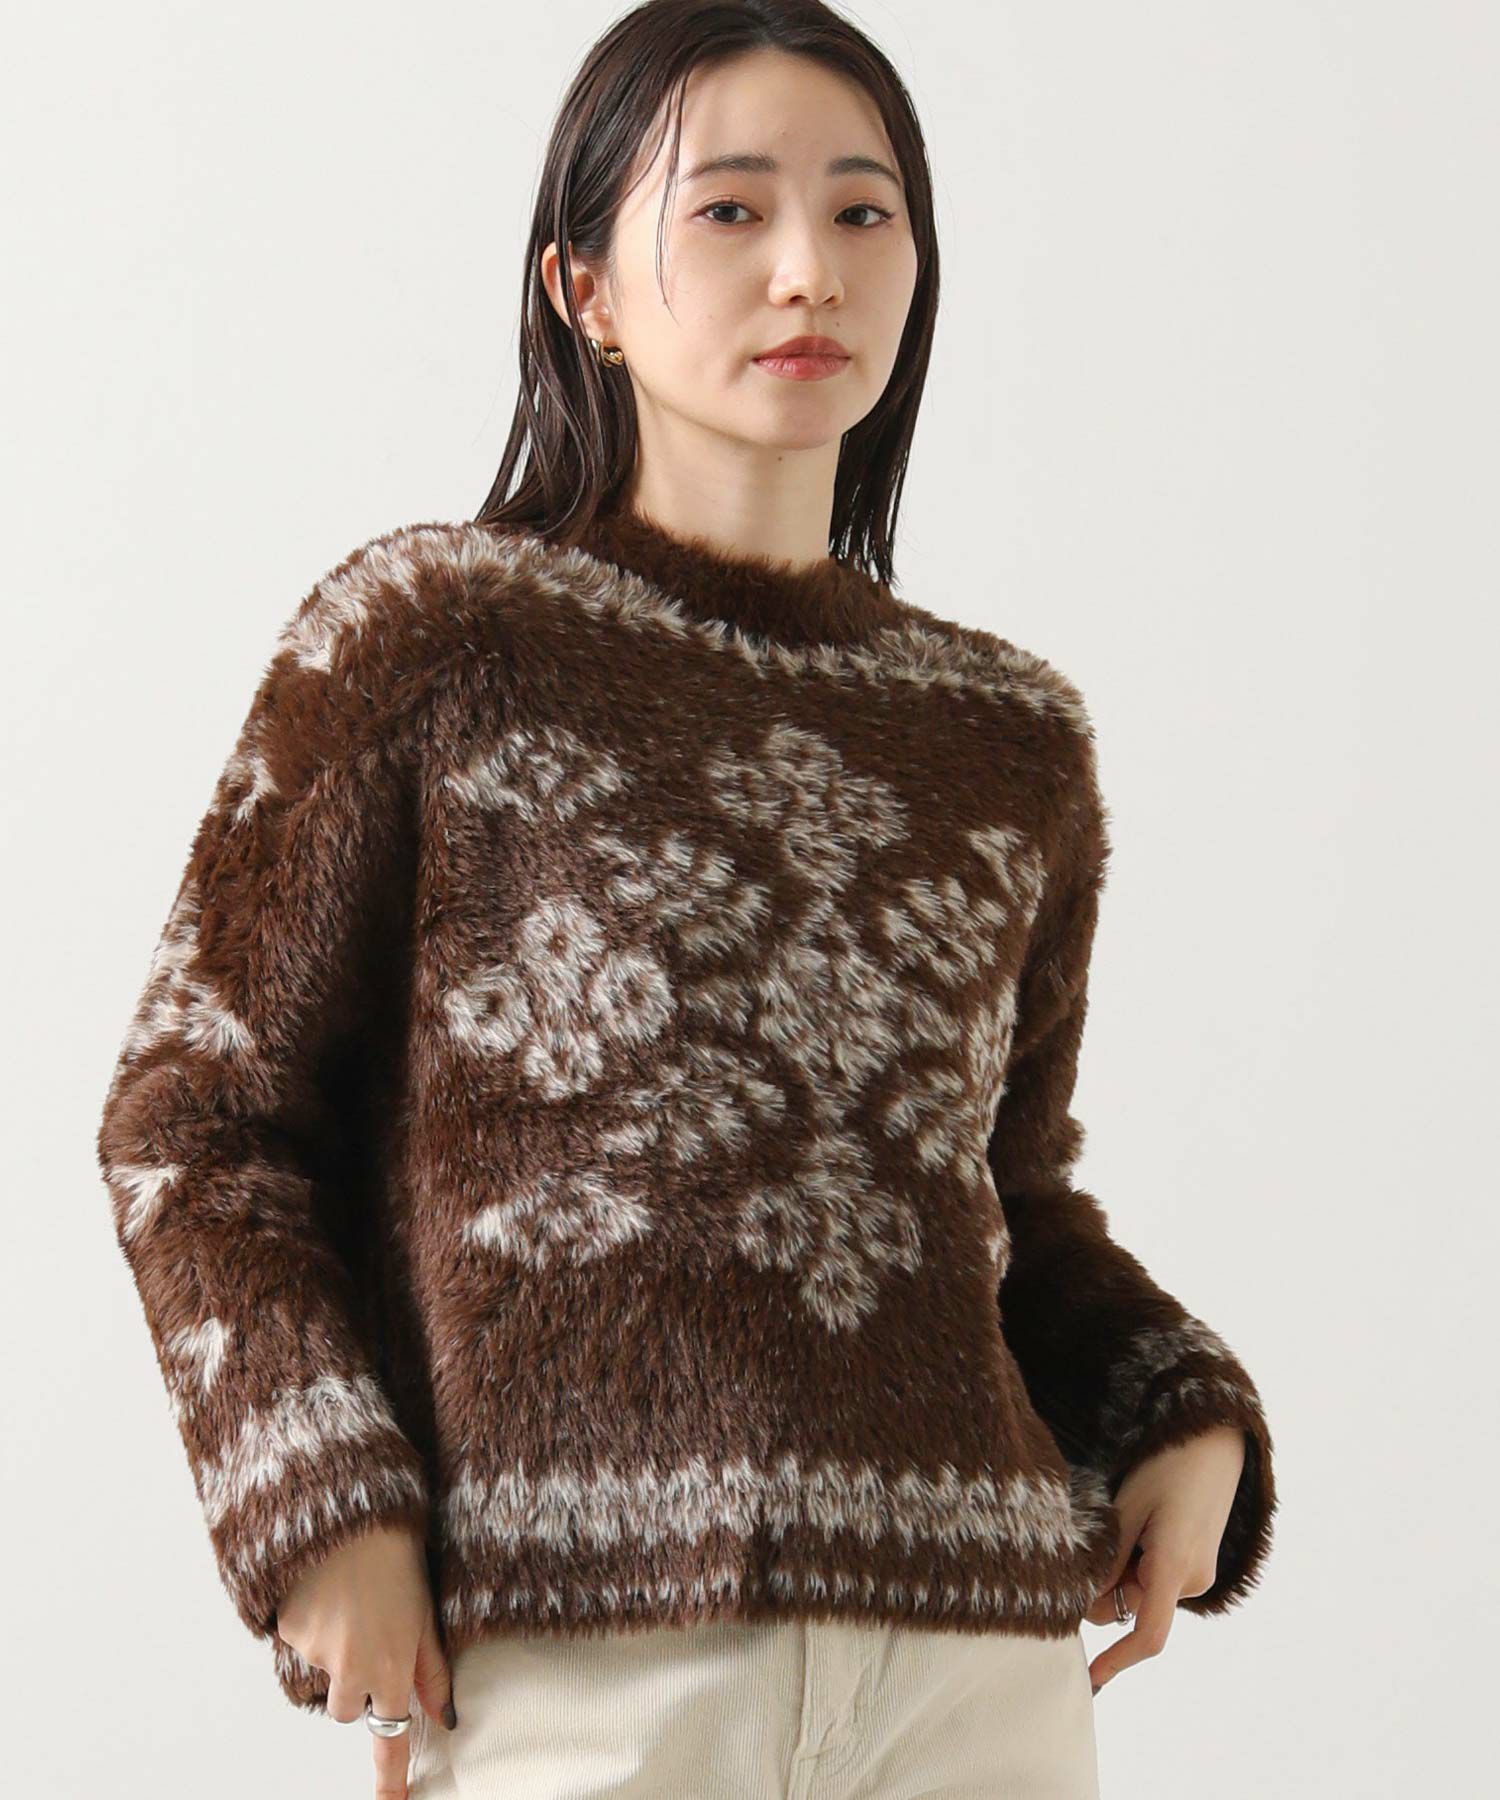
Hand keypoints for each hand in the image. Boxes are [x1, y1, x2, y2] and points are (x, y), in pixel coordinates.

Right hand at [274, 1523, 456, 1798]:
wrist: (348, 1511)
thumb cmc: (397, 1554)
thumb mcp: (426, 1610)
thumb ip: (432, 1669)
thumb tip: (446, 1717)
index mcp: (392, 1664)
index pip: (390, 1737)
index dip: (390, 1777)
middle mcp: (352, 1669)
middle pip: (345, 1708)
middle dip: (353, 1685)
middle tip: (366, 1632)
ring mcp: (316, 1652)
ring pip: (321, 1669)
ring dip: (332, 1646)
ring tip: (349, 1596)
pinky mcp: (287, 1631)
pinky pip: (297, 1640)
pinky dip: (310, 1620)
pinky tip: (325, 1586)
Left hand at [1084, 1423, 1245, 1693]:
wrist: (1213, 1443)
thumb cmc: (1166, 1468)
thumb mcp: (1127, 1509)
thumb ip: (1107, 1560)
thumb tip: (1086, 1604)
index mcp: (1175, 1568)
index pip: (1148, 1634)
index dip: (1118, 1660)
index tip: (1090, 1677)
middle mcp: (1192, 1581)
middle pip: (1132, 1609)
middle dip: (1105, 1590)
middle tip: (1093, 1542)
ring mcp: (1197, 1575)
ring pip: (1141, 1593)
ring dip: (1121, 1573)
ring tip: (1126, 1520)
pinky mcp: (1196, 1566)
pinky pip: (1155, 1580)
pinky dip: (1136, 1565)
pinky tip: (1139, 1525)